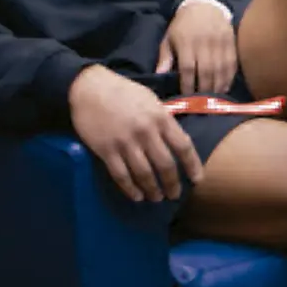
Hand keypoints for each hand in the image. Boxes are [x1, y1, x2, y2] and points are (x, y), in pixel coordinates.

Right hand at [68, 65, 202, 202]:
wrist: (89, 88)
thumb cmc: (123, 91)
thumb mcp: (151, 100)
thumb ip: (164, 120)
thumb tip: (175, 141)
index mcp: (160, 118)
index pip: (183, 146)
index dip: (192, 165)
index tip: (197, 180)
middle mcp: (146, 132)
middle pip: (165, 165)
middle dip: (172, 184)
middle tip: (175, 195)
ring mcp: (125, 143)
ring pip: (144, 174)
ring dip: (152, 190)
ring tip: (156, 198)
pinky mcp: (106, 151)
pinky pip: (121, 175)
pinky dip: (130, 189)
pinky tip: (136, 196)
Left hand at [158, 0, 237, 94]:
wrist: (205, 5)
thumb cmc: (183, 25)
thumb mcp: (169, 38)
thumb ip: (165, 57)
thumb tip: (160, 75)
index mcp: (187, 42)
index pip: (188, 68)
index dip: (188, 85)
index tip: (187, 98)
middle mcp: (204, 43)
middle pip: (206, 71)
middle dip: (204, 89)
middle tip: (202, 103)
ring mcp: (220, 42)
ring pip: (221, 69)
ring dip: (218, 86)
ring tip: (214, 99)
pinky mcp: (231, 42)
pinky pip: (232, 63)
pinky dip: (229, 77)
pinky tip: (225, 87)